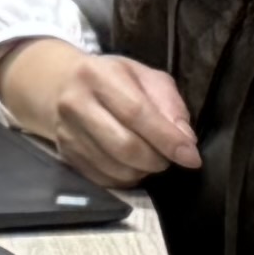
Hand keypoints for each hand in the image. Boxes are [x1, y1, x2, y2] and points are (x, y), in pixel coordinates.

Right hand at [0, 38, 200, 184]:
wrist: (62, 85)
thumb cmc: (112, 78)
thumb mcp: (145, 77)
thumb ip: (169, 104)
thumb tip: (185, 140)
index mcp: (97, 75)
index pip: (136, 113)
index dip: (167, 139)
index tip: (191, 157)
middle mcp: (75, 103)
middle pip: (124, 146)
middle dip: (156, 159)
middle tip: (169, 159)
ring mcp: (66, 132)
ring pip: (115, 167)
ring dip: (143, 171)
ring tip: (152, 160)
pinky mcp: (65, 154)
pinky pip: (102, 179)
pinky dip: (126, 179)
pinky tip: (133, 166)